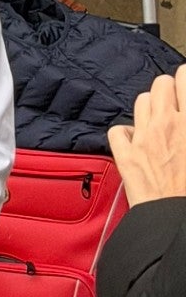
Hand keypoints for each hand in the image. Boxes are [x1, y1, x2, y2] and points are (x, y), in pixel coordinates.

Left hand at [109, 66, 185, 204]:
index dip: (185, 80)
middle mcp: (166, 124)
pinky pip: (118, 130)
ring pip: (141, 101)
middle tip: (175, 105)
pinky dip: (126, 133)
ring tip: (158, 121)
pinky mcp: (126, 155)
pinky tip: (135, 141)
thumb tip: (185, 117)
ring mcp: (143, 138)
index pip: (184, 77)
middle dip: (168, 90)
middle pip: (160, 84)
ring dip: (150, 108)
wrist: (177, 219)